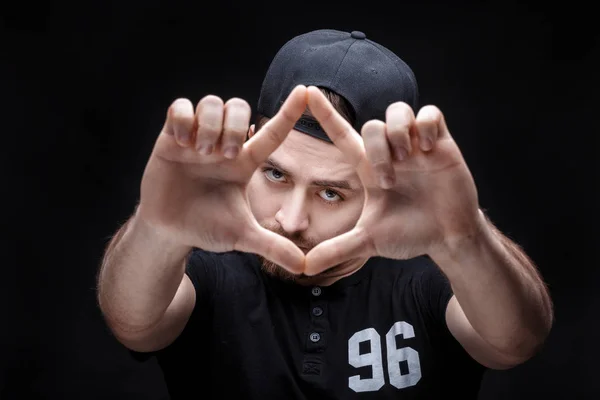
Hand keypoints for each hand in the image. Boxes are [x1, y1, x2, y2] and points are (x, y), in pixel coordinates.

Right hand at [137, 85, 307, 273]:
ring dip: (210, 125)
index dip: (290, 113)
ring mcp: (197, 138)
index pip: (271, 132)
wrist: (172, 230)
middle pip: (238, 105)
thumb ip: (273, 247)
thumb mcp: (242, 237)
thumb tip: (306, 268)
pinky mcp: (170, 136)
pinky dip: (182, 119)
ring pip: (211, 102)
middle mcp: (224, 144)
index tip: (305, 92)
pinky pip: (179, 106)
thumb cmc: (208, 228)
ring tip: (202, 152)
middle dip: (234, 125)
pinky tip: (181, 142)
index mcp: (245, 162)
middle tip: (226, 155)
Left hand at [304, 86, 482, 274]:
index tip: (306, 92)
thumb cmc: (409, 234)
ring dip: (399, 135)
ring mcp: (415, 145)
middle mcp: (390, 152)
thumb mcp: (369, 241)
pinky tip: (430, 149)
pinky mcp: (441, 142)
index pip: (342, 134)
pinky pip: (430, 113)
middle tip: (390, 180)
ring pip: (397, 112)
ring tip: (409, 160)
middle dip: (377, 149)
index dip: (325, 114)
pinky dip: (427, 126)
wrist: (447, 237)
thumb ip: (337, 249)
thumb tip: (302, 268)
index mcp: (369, 169)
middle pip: (371, 124)